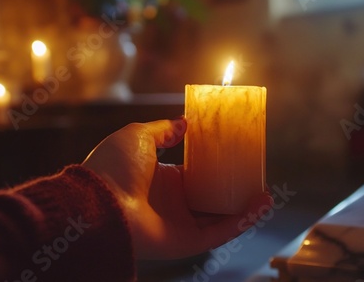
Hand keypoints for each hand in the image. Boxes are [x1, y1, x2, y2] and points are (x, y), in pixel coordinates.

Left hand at [82, 118, 272, 259]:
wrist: (97, 200)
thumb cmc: (113, 166)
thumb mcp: (139, 135)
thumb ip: (164, 130)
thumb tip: (183, 122)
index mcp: (163, 179)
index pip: (196, 174)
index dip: (215, 166)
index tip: (234, 155)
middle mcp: (173, 203)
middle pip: (211, 197)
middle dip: (233, 189)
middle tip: (254, 175)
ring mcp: (179, 223)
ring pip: (220, 217)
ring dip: (244, 207)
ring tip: (266, 192)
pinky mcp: (185, 241)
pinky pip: (219, 233)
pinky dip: (242, 221)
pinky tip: (260, 205)